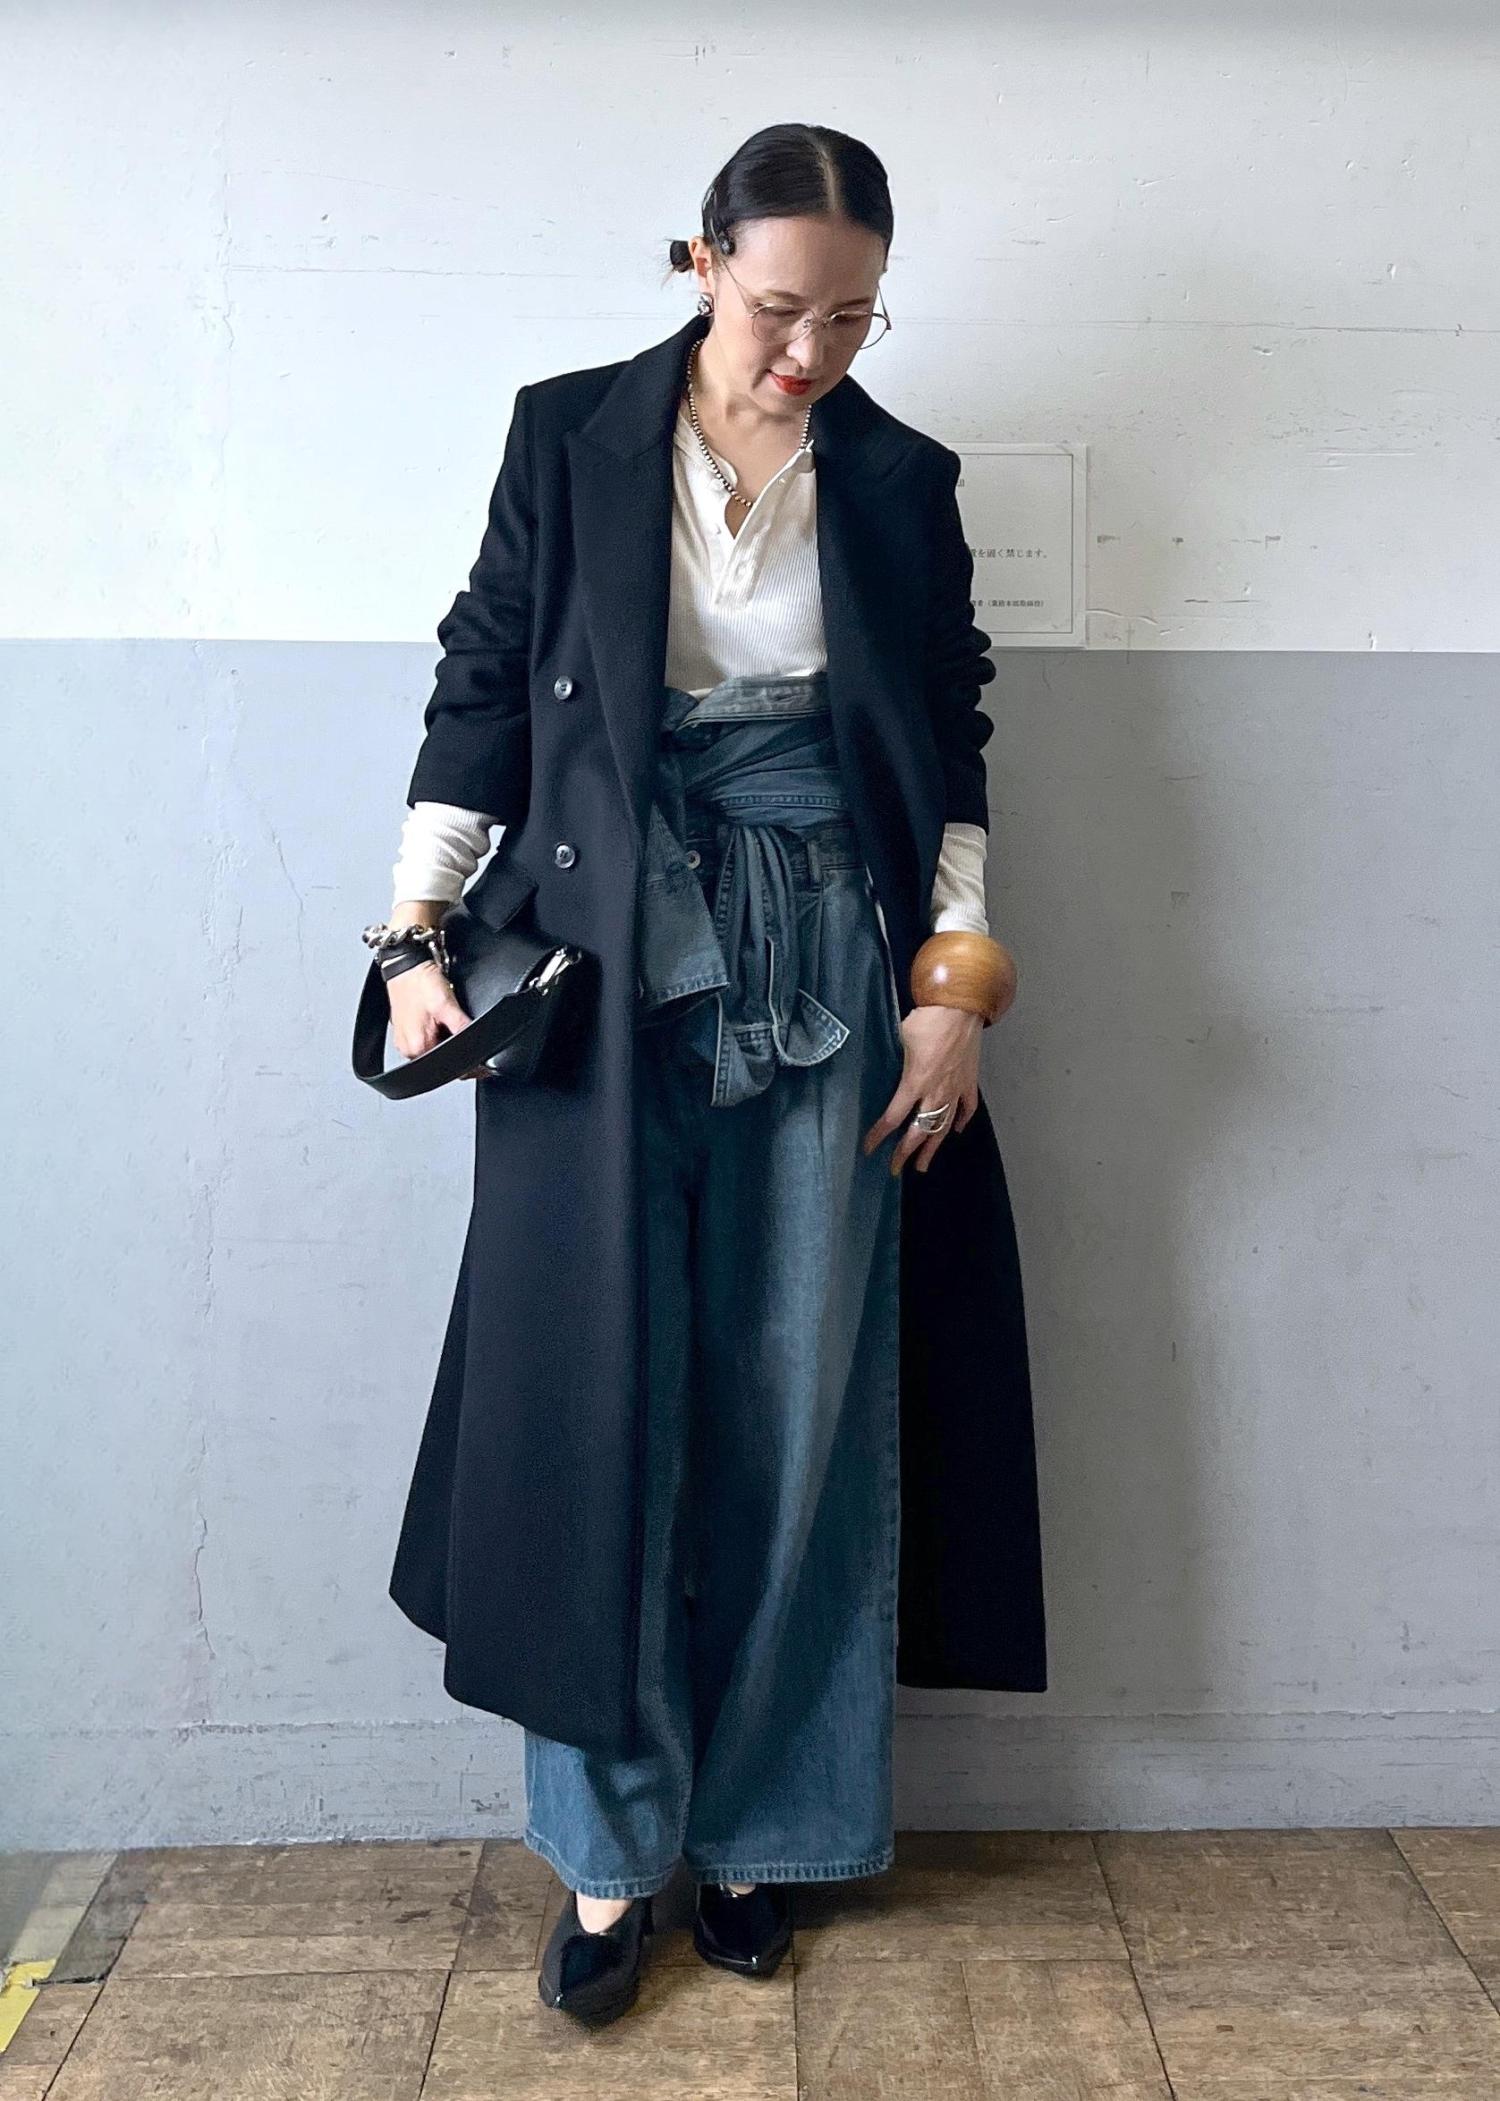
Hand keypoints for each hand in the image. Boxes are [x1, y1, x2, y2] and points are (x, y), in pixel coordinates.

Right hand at [385, 961, 491, 1080]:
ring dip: (448, 1040)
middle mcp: (409, 1050)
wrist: (404, 965)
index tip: (482, 1056)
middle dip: (459, 1049)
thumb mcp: (447, 1005)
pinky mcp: (406, 1033)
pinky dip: (438, 1033)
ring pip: (437, 1049)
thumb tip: (478, 1042)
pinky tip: (438, 1018)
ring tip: (446, 1017)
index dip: (471, 1062)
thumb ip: (462, 1027)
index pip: (452, 1067)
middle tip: (458, 1023)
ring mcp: (405, 1042)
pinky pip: (428, 1039)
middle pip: (444, 1060)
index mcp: (418, 1048)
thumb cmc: (419, 982)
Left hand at [862, 1004, 981, 1174]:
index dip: (879, 1135)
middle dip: (906, 1152)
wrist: (961, 1008)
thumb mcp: (901, 1039)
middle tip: (896, 1168)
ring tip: (924, 1164)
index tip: (868, 1148)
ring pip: (943, 1127)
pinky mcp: (970, 1082)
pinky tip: (955, 1131)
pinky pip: (967, 1108)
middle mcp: (935, 1093)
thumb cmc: (927, 1020)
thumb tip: (889, 1065)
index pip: (893, 1118)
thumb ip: (896, 1060)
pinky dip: (961, 1121)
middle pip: (919, 1132)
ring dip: (933, 1148)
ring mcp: (956, 1089)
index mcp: (914, 1083)